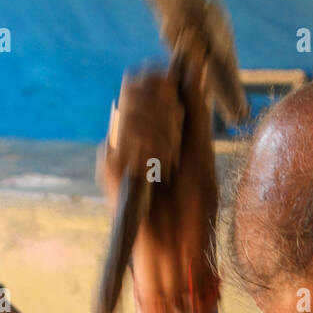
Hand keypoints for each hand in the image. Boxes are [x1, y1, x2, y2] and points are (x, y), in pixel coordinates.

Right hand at [96, 52, 218, 296]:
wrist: (183, 253)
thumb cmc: (195, 211)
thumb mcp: (203, 153)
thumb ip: (197, 108)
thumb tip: (194, 59)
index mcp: (157, 125)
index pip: (148, 79)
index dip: (164, 81)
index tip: (181, 103)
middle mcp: (133, 134)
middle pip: (135, 87)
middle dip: (164, 110)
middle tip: (178, 145)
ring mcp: (119, 152)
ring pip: (129, 112)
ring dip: (160, 137)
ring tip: (170, 168)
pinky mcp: (108, 172)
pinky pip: (120, 142)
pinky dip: (146, 156)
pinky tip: (156, 177)